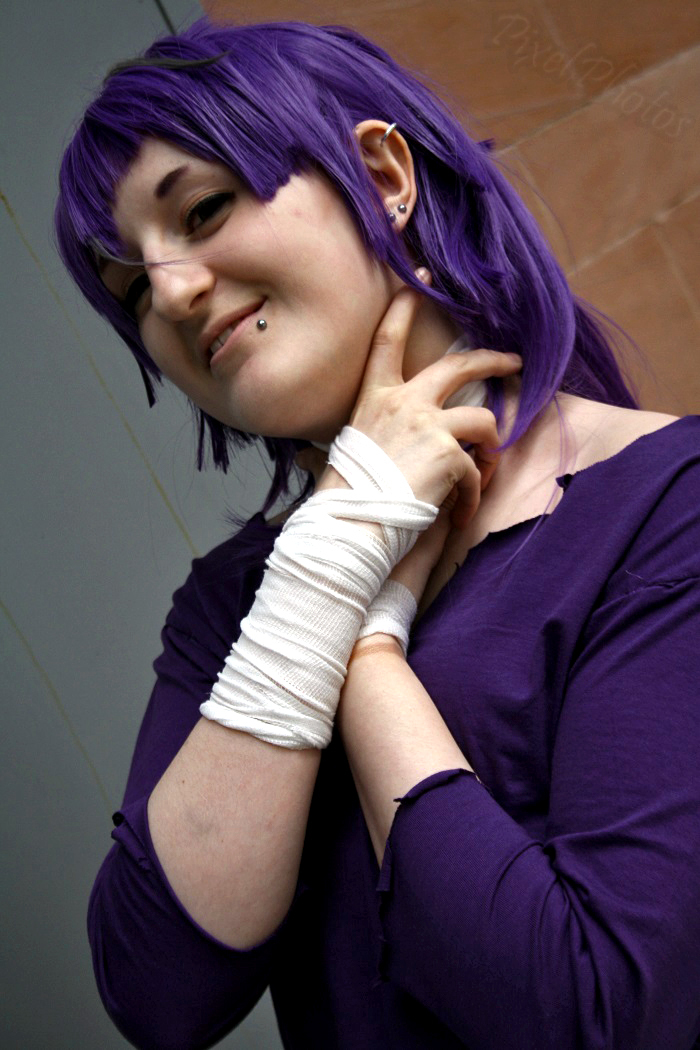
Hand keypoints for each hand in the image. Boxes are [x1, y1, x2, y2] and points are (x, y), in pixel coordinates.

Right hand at [347, 276, 520, 528]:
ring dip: (490, 448)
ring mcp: (427, 424)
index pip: (388, 339)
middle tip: (514, 362)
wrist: (350, 523)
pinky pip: (476, 469)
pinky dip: (472, 495)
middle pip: (458, 365)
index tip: (422, 280)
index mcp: (375, 397)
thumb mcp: (356, 446)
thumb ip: (384, 431)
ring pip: (483, 420)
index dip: (405, 305)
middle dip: (492, 360)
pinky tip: (459, 515)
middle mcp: (402, 402)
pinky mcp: (448, 452)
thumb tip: (405, 440)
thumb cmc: (348, 494)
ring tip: (482, 474)